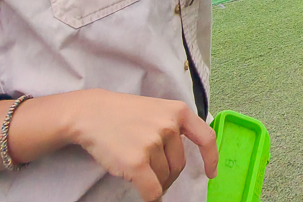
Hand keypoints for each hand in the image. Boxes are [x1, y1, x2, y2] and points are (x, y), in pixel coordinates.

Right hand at [66, 89, 217, 200]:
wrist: (92, 114)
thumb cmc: (124, 114)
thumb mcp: (157, 109)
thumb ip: (174, 127)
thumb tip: (184, 155)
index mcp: (179, 111)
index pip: (206, 138)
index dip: (211, 158)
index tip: (211, 173)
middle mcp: (169, 126)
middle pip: (179, 165)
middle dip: (169, 175)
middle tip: (153, 174)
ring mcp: (152, 143)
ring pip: (163, 178)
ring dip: (154, 181)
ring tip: (138, 169)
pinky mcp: (136, 162)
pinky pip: (152, 191)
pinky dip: (151, 198)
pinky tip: (147, 197)